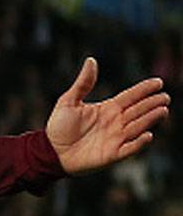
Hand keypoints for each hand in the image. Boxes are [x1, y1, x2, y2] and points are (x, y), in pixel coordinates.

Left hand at [46, 57, 169, 174]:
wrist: (51, 152)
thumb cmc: (59, 127)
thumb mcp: (68, 102)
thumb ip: (83, 83)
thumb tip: (91, 60)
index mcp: (108, 109)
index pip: (130, 97)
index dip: (144, 90)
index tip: (158, 82)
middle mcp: (116, 122)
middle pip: (138, 110)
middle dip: (152, 104)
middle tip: (164, 97)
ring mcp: (116, 138)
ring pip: (138, 126)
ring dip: (150, 119)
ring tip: (162, 110)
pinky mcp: (112, 154)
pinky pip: (130, 148)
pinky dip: (139, 143)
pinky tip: (147, 135)